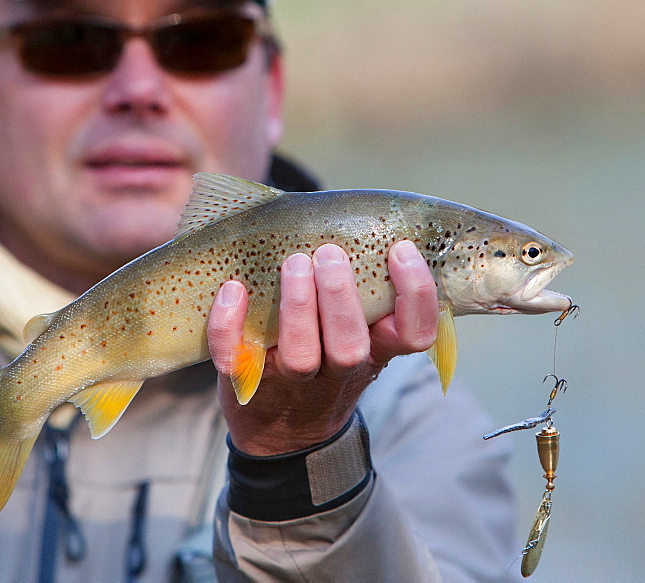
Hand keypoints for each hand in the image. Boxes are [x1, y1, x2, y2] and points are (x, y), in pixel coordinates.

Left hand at [207, 240, 439, 455]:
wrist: (283, 427)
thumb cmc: (329, 351)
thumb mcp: (364, 328)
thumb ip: (373, 287)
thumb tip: (379, 217)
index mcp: (376, 348)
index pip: (414, 334)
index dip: (415, 295)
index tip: (399, 250)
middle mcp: (339, 369)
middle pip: (350, 348)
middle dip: (340, 299)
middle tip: (330, 254)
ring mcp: (292, 380)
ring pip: (300, 356)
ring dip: (297, 308)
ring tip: (292, 263)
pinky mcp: (247, 380)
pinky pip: (235, 357)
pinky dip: (229, 324)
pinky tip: (232, 290)